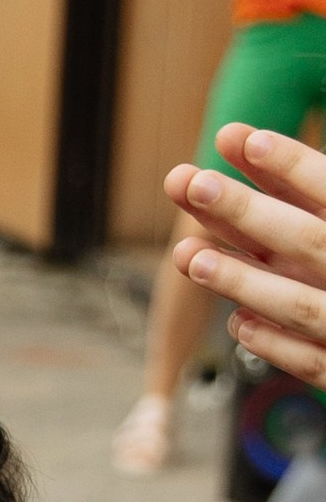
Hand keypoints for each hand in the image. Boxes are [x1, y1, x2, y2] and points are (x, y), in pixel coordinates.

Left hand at [169, 126, 325, 383]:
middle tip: (194, 183)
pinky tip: (237, 322)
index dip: (293, 165)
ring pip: (299, 305)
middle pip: (307, 240)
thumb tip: (245, 143)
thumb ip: (308, 194)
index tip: (243, 139)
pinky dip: (273, 343)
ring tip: (189, 256)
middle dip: (248, 213)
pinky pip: (311, 362)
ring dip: (242, 281)